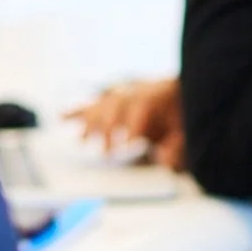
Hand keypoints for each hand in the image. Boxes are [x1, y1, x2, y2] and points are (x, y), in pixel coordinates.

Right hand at [65, 76, 184, 170]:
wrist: (188, 97)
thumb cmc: (188, 114)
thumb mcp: (190, 130)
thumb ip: (179, 145)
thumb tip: (164, 160)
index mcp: (160, 92)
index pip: (142, 103)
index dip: (135, 123)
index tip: (130, 143)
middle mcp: (139, 90)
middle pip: (117, 104)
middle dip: (109, 128)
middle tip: (107, 152)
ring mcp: (126, 95)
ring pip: (103, 105)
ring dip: (91, 123)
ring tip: (82, 141)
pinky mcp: (116, 103)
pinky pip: (95, 106)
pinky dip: (78, 112)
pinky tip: (61, 117)